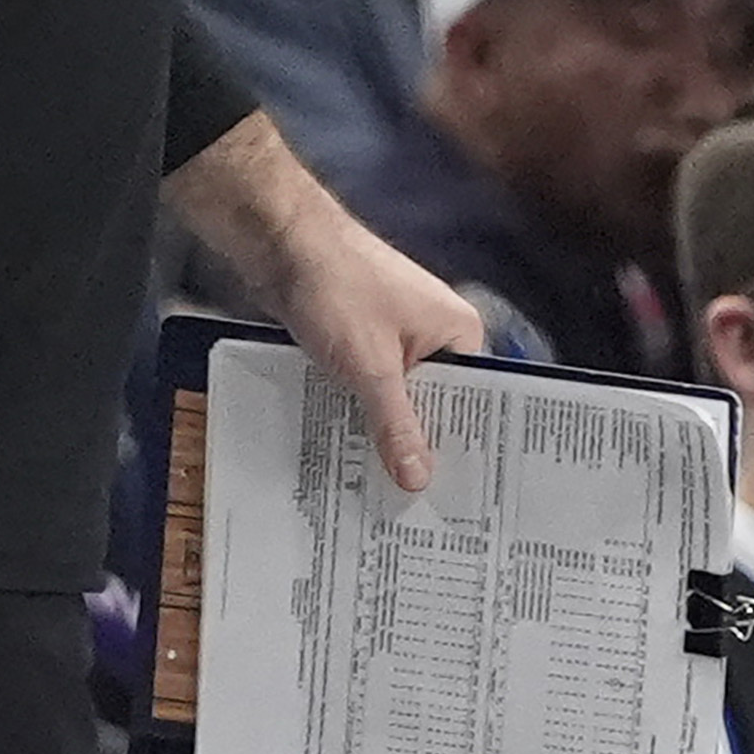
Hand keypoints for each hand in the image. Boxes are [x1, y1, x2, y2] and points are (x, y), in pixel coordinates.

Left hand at [165, 115, 484, 490]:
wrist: (277, 240)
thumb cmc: (335, 286)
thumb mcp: (370, 367)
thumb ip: (397, 424)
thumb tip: (419, 480)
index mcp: (458, 334)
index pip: (476, 404)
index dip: (467, 451)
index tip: (464, 501)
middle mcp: (435, 335)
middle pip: (437, 406)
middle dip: (421, 450)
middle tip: (419, 514)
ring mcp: (395, 337)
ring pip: (397, 400)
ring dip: (384, 435)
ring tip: (383, 497)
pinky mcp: (359, 340)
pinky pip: (368, 388)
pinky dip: (359, 414)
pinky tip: (348, 456)